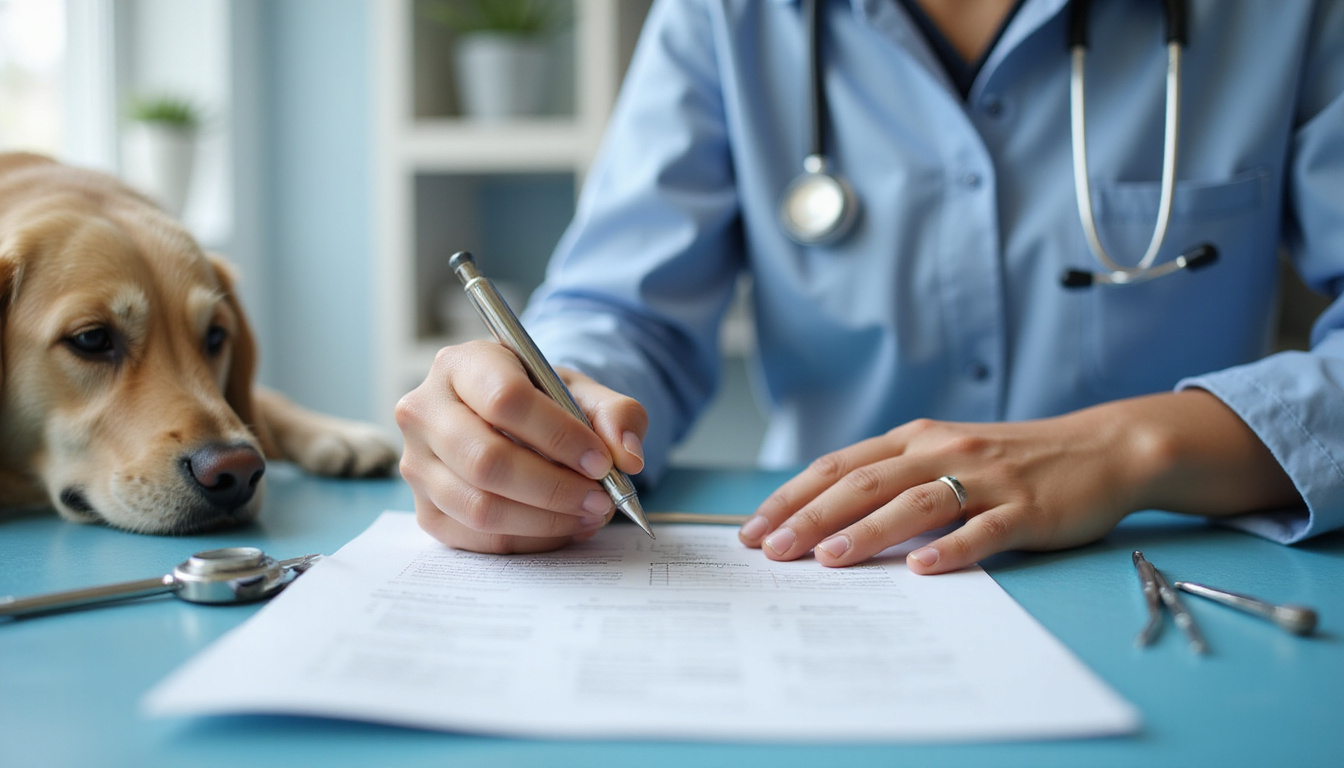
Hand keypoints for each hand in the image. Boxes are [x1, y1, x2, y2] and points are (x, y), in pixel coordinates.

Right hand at [395, 340, 646, 553]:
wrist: (513, 423)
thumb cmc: (545, 402)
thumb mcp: (584, 392)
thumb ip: (617, 414)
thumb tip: (627, 456)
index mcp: (461, 365)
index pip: (505, 400)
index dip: (559, 436)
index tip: (601, 461)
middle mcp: (424, 411)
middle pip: (486, 460)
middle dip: (555, 488)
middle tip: (600, 499)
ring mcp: (417, 465)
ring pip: (480, 506)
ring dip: (546, 520)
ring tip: (588, 514)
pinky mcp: (426, 510)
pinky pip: (478, 538)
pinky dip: (530, 540)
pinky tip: (562, 527)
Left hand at [737, 391, 1297, 573]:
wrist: (1101, 449)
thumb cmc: (1011, 460)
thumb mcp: (944, 455)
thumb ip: (893, 479)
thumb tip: (825, 518)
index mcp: (915, 440)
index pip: (840, 467)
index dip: (793, 496)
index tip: (754, 528)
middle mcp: (943, 452)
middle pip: (864, 484)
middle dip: (811, 517)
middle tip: (771, 549)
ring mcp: (986, 479)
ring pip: (915, 504)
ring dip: (867, 532)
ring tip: (827, 560)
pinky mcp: (1026, 509)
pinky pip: (984, 530)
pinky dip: (951, 549)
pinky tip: (922, 570)